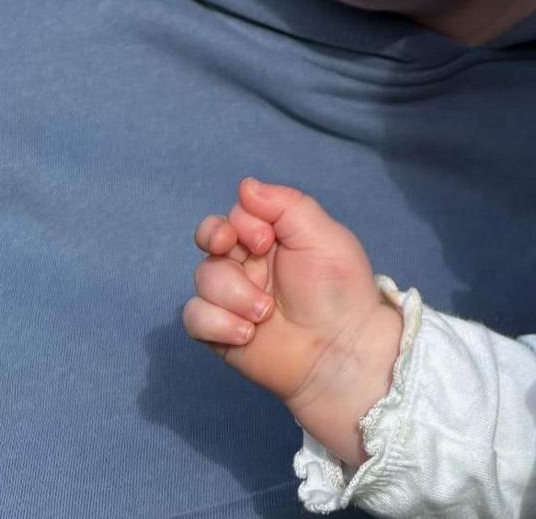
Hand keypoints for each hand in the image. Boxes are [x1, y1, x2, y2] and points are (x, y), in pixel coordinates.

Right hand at [184, 177, 404, 463]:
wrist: (342, 351)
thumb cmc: (340, 291)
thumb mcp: (324, 237)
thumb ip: (286, 206)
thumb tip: (245, 185)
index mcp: (274, 239)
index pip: (237, 214)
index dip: (242, 221)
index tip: (266, 239)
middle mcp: (249, 264)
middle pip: (210, 238)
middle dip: (215, 238)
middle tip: (234, 249)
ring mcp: (233, 298)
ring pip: (202, 278)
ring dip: (232, 294)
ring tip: (265, 313)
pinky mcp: (220, 331)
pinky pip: (194, 317)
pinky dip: (217, 323)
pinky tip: (248, 334)